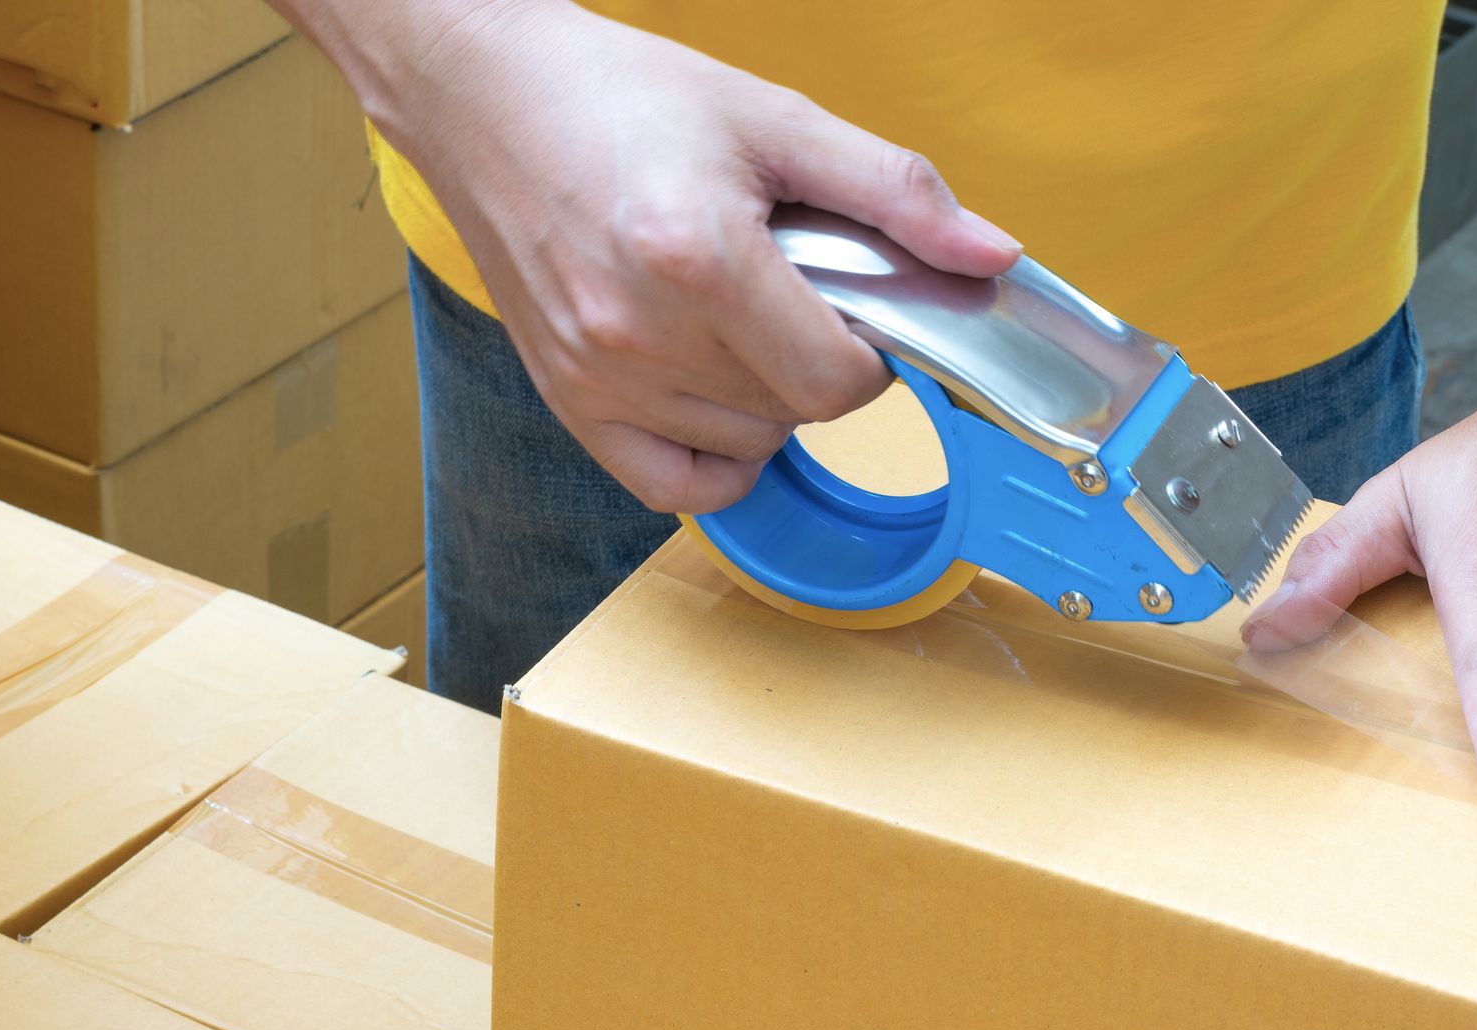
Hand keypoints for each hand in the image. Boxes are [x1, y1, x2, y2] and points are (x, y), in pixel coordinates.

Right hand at [361, 0, 1019, 511]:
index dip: (870, 350)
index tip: (852, 304)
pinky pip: (675, 486)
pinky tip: (716, 393)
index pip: (838, 380)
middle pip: (798, 412)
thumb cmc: (619, 97)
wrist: (487, 95)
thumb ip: (895, 194)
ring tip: (736, 318)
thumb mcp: (776, 120)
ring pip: (748, 446)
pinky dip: (717, 457)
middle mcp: (641, 333)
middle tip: (789, 292)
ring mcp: (598, 377)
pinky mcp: (567, 400)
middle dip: (819, 360)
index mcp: (700, 258)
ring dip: (769, 400)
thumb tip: (989, 257)